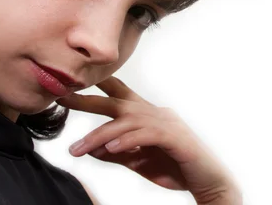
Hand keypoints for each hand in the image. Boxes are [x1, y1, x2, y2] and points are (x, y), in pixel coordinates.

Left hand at [55, 76, 240, 203]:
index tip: (69, 90)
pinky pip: (147, 134)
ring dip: (100, 135)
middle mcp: (155, 112)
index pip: (119, 95)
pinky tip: (112, 149)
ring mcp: (166, 122)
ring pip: (127, 122)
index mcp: (146, 114)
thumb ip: (116, 152)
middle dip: (89, 100)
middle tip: (63, 99)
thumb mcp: (138, 160)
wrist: (208, 181)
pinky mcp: (175, 137)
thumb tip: (90, 148)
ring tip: (78, 149)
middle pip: (117, 101)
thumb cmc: (174, 167)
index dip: (95, 89)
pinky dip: (128, 141)